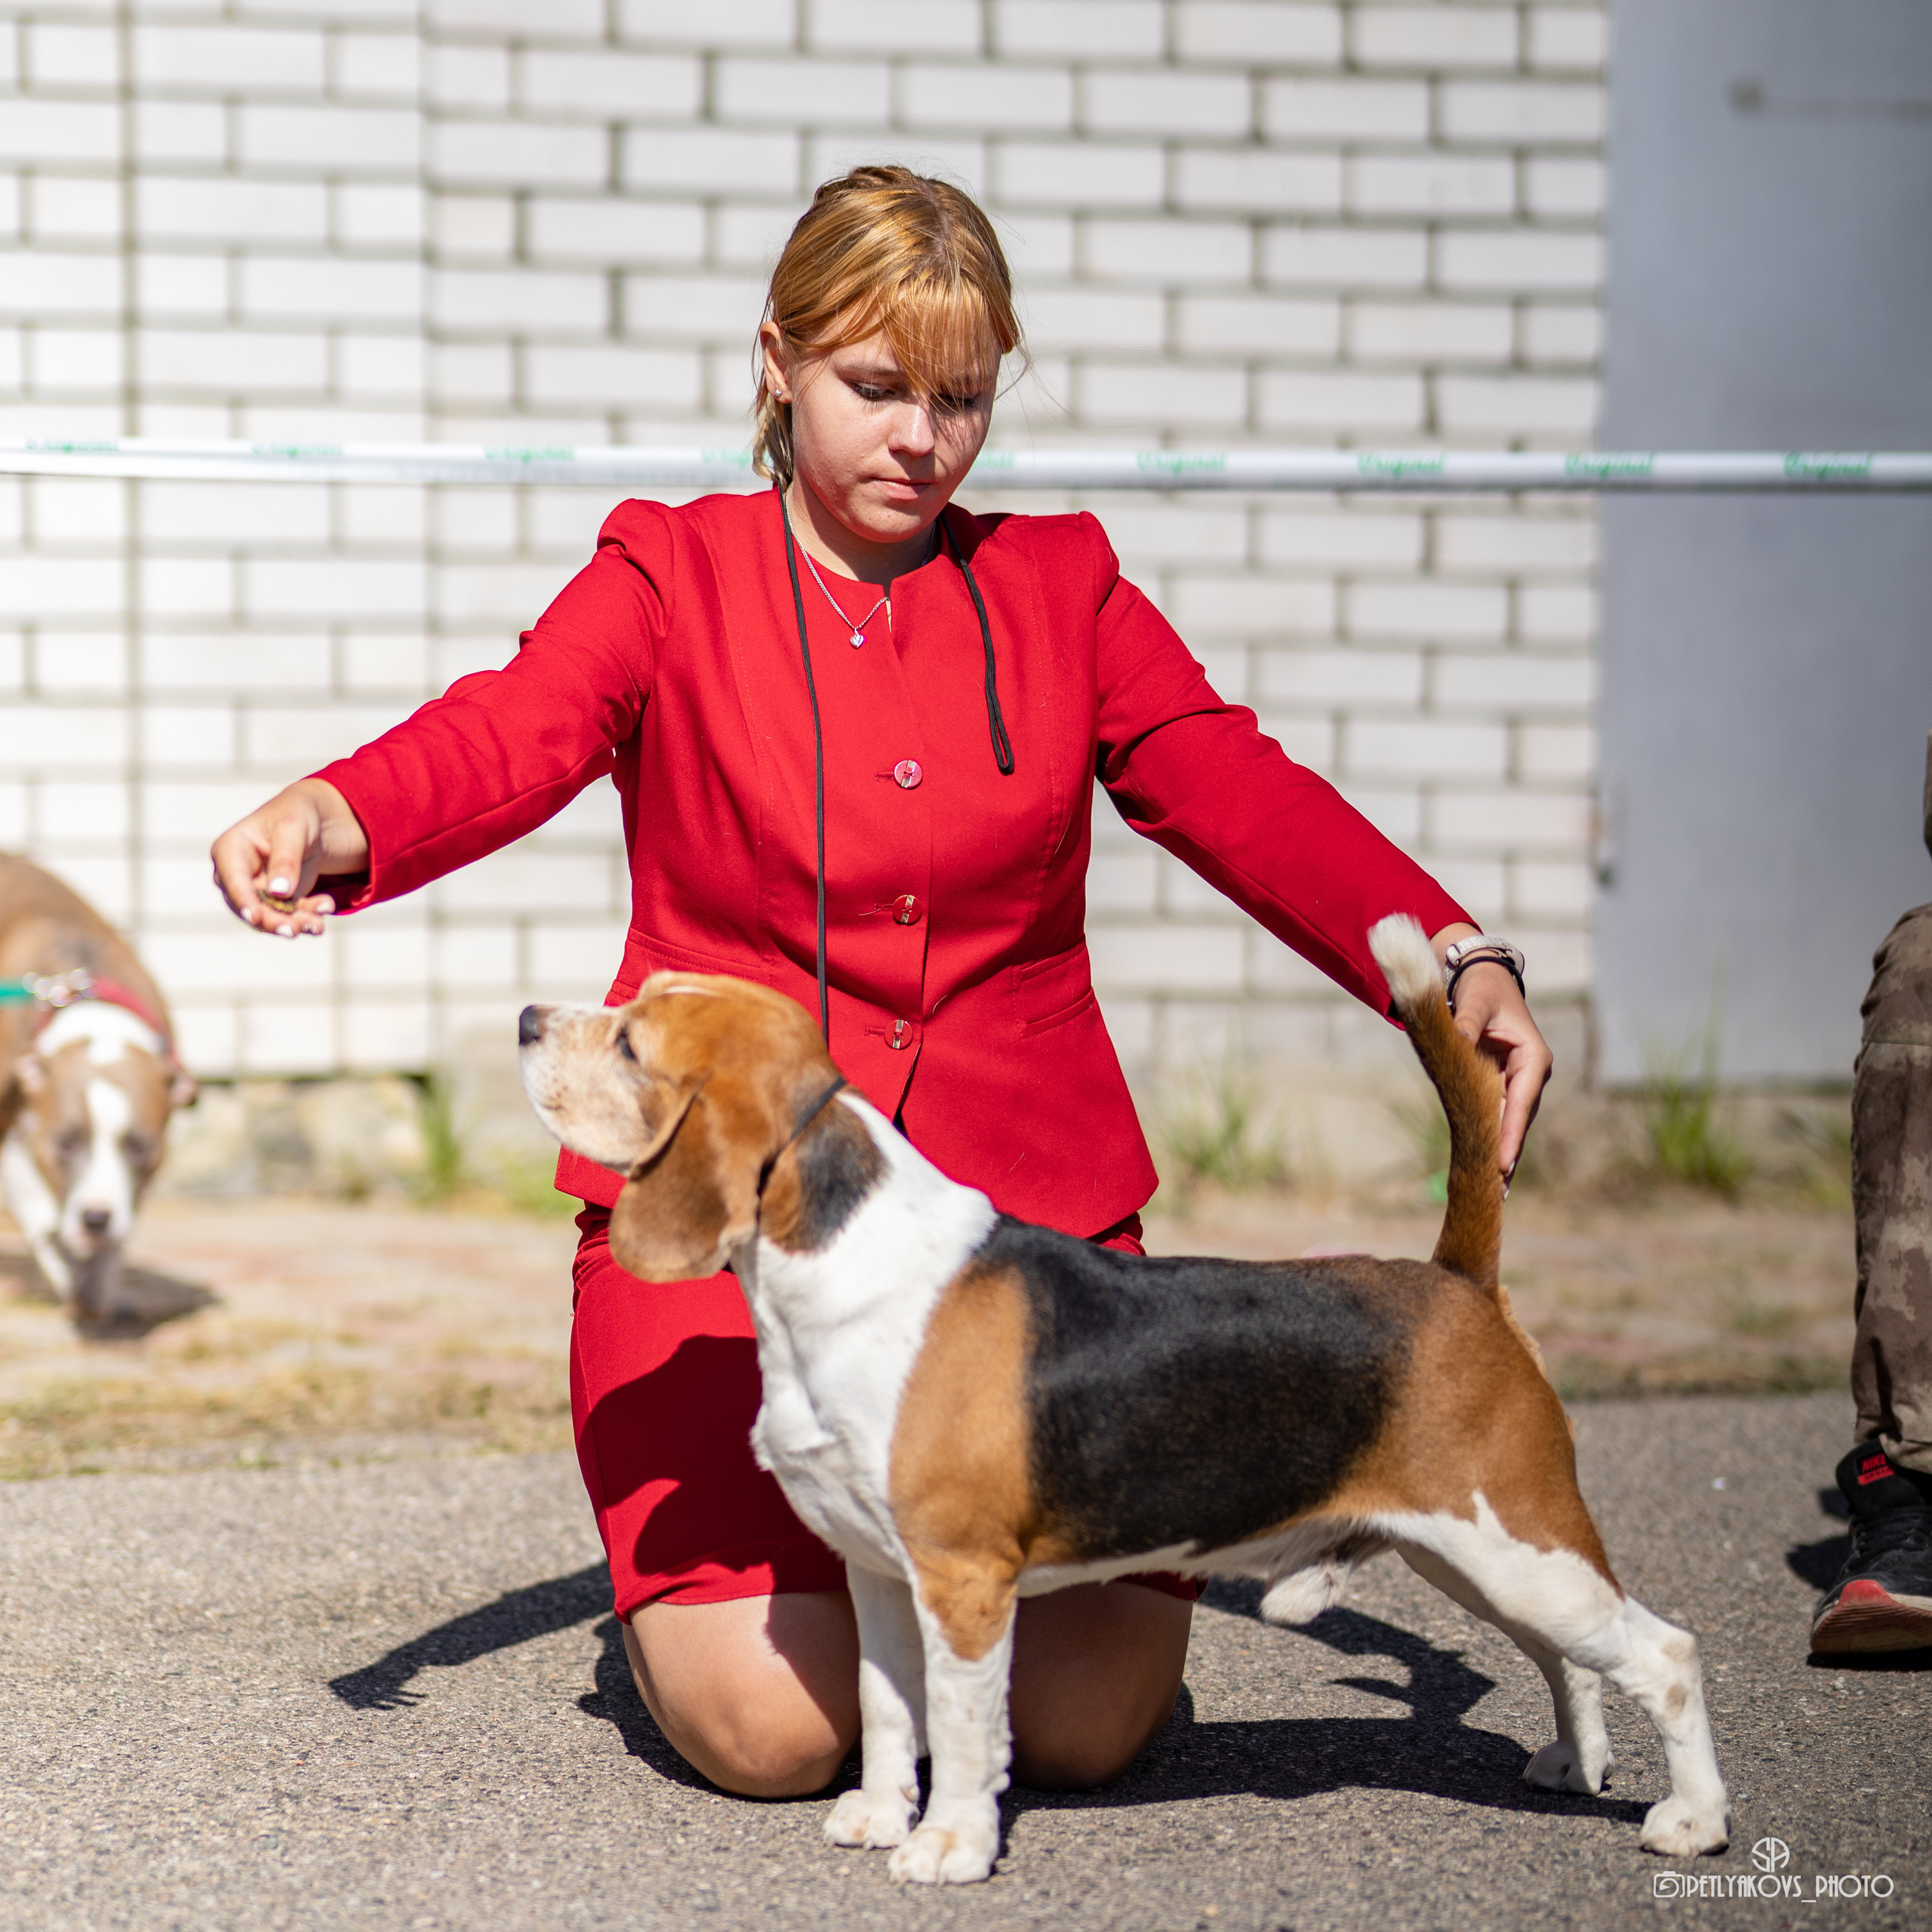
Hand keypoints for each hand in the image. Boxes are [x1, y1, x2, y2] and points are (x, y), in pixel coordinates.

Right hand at [210, 779, 368, 939]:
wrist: (316, 819)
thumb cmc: (297, 814)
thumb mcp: (293, 829)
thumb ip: (285, 859)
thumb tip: (278, 892)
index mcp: (230, 850)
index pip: (232, 880)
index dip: (242, 900)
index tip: (253, 917)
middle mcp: (237, 875)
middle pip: (248, 906)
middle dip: (271, 921)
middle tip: (293, 931)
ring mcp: (257, 890)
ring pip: (270, 917)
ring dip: (294, 923)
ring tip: (317, 925)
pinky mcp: (278, 900)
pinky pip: (290, 915)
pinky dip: (308, 917)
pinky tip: (326, 909)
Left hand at [1429, 924, 1552, 1178]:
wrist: (1486, 981)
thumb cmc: (1482, 990)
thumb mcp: (1475, 1002)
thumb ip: (1465, 1023)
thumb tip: (1458, 1038)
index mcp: (1532, 1058)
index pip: (1520, 1103)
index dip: (1510, 1135)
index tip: (1502, 1164)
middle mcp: (1531, 1076)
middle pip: (1518, 1124)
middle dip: (1507, 1157)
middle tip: (1496, 1194)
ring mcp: (1519, 1084)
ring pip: (1510, 1127)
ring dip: (1502, 1158)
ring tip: (1494, 1195)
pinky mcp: (1504, 1088)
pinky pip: (1499, 1120)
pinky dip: (1495, 1144)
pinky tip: (1491, 1174)